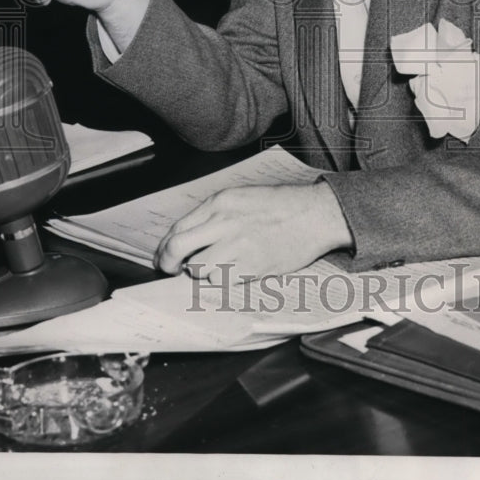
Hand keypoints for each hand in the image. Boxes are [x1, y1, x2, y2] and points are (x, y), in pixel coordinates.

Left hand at [156, 182, 352, 281]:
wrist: (314, 214)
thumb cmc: (281, 205)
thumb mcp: (241, 197)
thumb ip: (213, 214)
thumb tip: (188, 237)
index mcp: (220, 203)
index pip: (177, 229)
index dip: (165, 247)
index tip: (165, 256)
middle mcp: (224, 223)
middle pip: (177, 249)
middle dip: (168, 264)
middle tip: (170, 271)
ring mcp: (237, 246)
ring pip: (198, 269)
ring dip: (201, 273)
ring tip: (213, 268)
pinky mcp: (252, 266)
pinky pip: (222, 282)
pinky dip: (222, 281)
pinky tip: (232, 272)